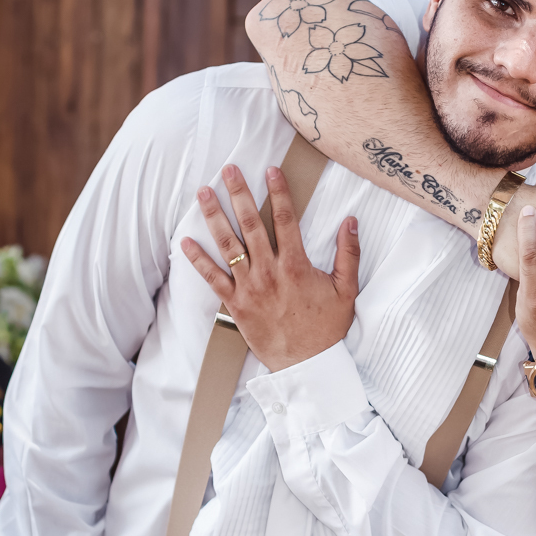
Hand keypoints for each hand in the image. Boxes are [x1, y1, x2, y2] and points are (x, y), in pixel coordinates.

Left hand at [181, 163, 359, 370]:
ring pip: (228, 245)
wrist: (307, 365)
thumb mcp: (346, 290)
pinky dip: (197, 260)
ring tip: (203, 193)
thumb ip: (348, 253)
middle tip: (228, 170)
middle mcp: (269, 272)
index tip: (270, 170)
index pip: (285, 219)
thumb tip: (350, 221)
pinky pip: (212, 278)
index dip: (278, 192)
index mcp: (296, 265)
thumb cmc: (327, 328)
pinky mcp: (235, 305)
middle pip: (251, 224)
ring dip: (214, 217)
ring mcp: (249, 287)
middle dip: (238, 194)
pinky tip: (185, 241)